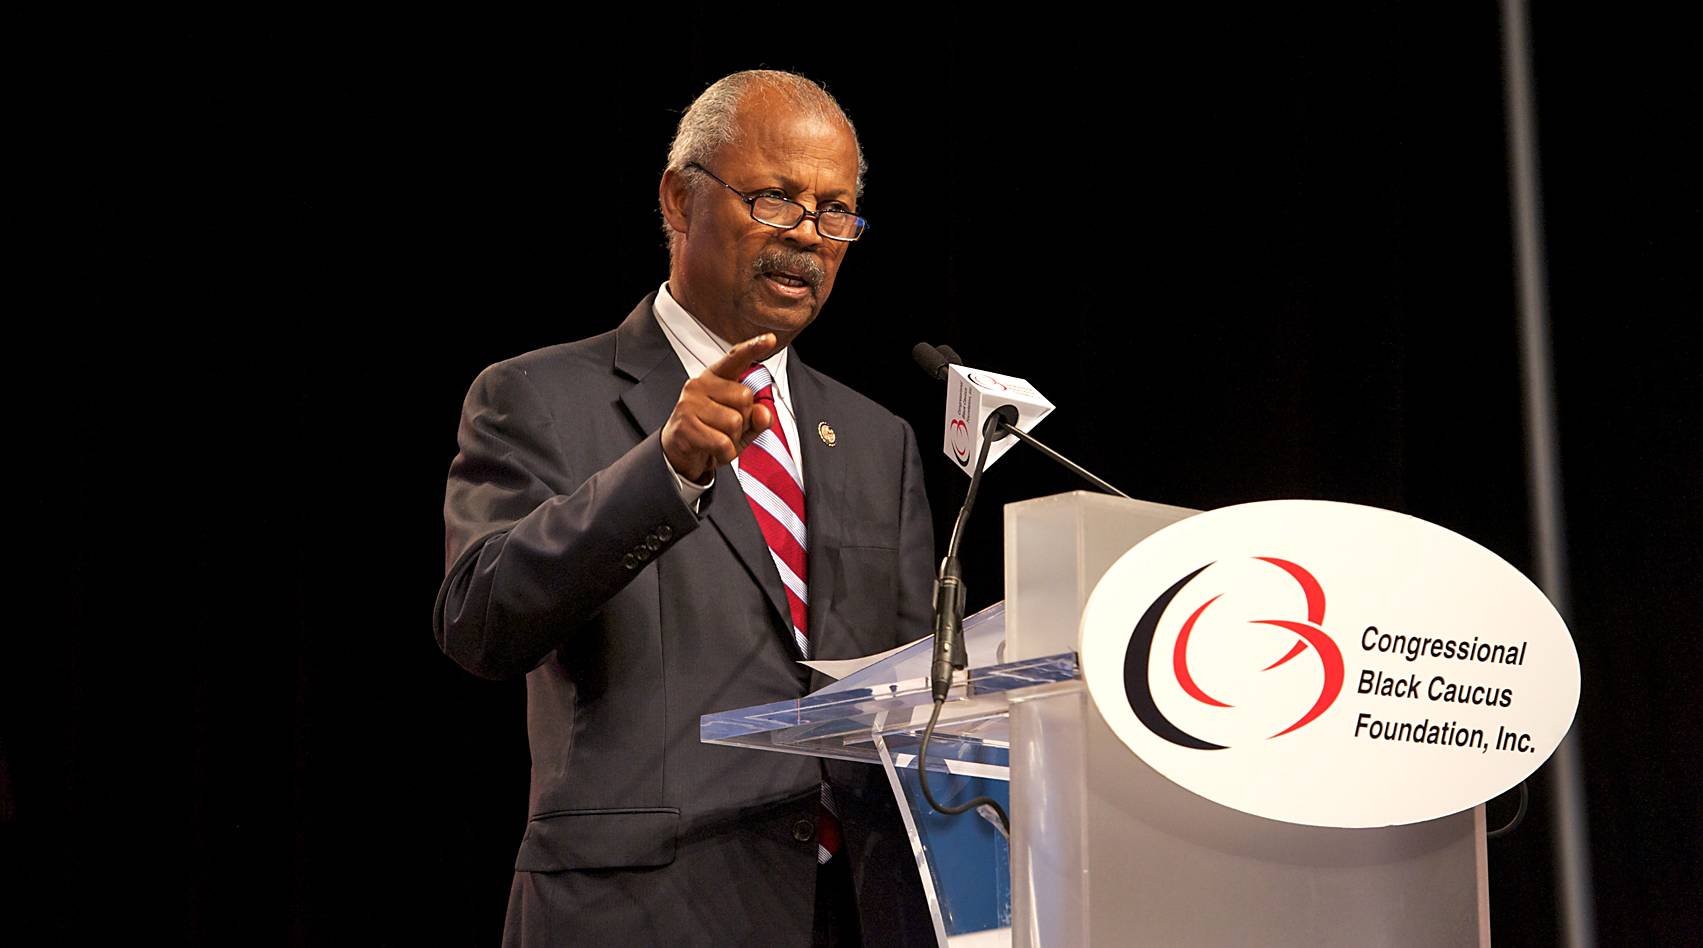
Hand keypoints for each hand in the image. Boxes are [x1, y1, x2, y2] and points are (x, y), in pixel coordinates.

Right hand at [661, 333, 781, 483]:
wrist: (678, 455)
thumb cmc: (711, 434)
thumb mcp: (741, 427)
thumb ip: (757, 418)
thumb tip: (763, 414)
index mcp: (715, 378)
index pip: (736, 358)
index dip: (753, 348)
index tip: (771, 339)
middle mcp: (699, 385)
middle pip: (745, 397)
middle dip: (744, 420)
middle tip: (726, 430)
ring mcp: (689, 404)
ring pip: (735, 422)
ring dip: (733, 440)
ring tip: (718, 441)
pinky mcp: (685, 426)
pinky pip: (723, 443)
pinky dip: (725, 455)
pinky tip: (713, 453)